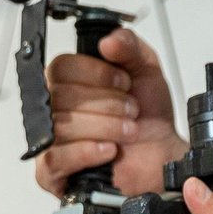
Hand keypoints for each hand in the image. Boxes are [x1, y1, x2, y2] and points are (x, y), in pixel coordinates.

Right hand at [33, 28, 187, 198]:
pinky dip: (87, 152)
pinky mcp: (52, 172)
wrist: (162, 153)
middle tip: (132, 110)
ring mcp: (51, 141)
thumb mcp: (145, 69)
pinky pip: (56, 158)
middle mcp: (55, 109)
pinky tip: (109, 150)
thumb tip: (108, 41)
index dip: (95, 73)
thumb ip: (129, 46)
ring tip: (129, 131)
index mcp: (69, 82)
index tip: (124, 82)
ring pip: (61, 126)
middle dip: (107, 103)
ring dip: (105, 127)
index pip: (60, 67)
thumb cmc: (149, 115)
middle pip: (61, 96)